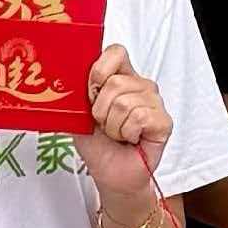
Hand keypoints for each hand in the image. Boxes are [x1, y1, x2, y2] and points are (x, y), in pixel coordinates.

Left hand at [84, 40, 169, 200]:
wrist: (110, 175)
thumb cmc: (98, 145)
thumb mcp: (78, 114)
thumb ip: (76, 92)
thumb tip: (64, 74)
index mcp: (121, 76)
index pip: (115, 52)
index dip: (98, 71)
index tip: (91, 94)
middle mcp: (140, 85)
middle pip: (115, 82)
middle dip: (100, 111)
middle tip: (104, 124)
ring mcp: (155, 102)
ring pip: (125, 103)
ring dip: (112, 126)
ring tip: (117, 134)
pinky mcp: (164, 121)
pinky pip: (139, 117)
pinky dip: (127, 133)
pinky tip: (131, 139)